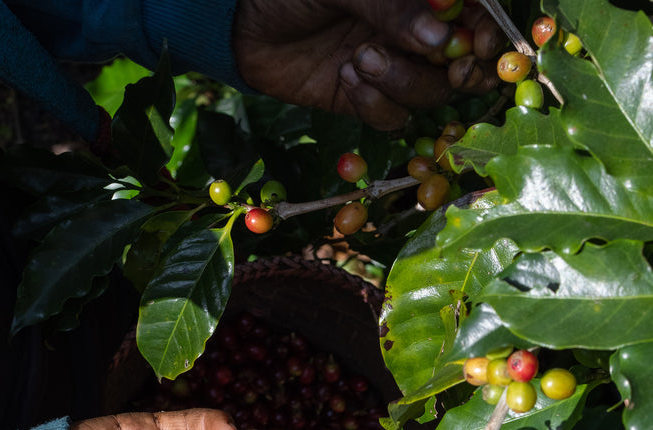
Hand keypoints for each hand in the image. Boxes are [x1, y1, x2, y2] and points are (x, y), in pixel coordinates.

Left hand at [234, 0, 503, 129]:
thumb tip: (439, 36)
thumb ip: (391, 6)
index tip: (479, 39)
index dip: (488, 29)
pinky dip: (374, 104)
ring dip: (402, 80)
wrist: (243, 23)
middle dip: (460, 67)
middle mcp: (416, 31)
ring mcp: (393, 67)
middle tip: (448, 64)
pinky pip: (391, 118)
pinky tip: (346, 77)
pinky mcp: (366, 101)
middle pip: (465, 61)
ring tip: (361, 57)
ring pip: (429, 92)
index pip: (478, 12)